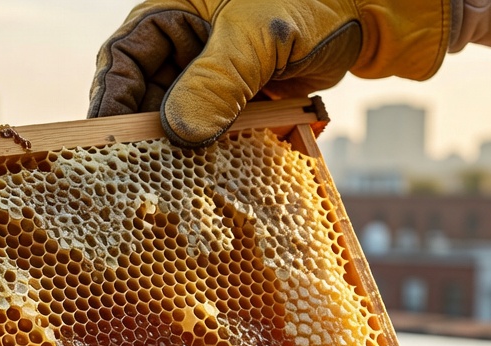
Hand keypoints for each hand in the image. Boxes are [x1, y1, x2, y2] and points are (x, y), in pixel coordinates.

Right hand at [88, 0, 449, 147]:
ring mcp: (220, 71)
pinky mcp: (249, 96)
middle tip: (141, 178)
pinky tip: (219, 173)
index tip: (106, 143)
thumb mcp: (255, 37)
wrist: (384, 8)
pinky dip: (220, 151)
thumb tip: (175, 134)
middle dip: (146, 134)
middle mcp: (191, 41)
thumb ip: (214, 83)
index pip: (125, 58)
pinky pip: (221, 129)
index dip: (111, 101)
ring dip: (184, 149)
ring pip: (184, 118)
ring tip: (178, 183)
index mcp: (176, 11)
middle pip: (148, 95)